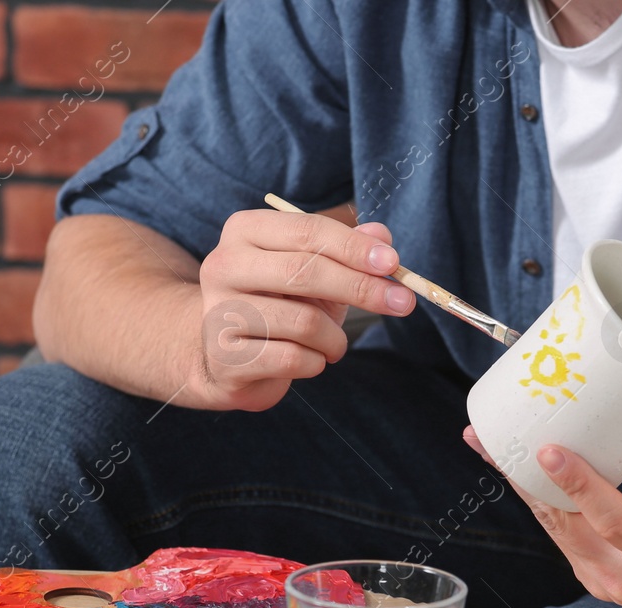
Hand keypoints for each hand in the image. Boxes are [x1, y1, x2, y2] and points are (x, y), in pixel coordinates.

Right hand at [196, 209, 415, 409]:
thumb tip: (383, 238)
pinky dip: (316, 362)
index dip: (354, 247)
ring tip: (335, 345)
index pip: (307, 231)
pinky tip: (311, 360)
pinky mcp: (225, 357)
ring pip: (304, 322)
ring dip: (335, 338)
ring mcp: (220, 312)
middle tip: (402, 303)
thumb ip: (347, 251)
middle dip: (361, 288)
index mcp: (245, 231)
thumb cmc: (278, 305)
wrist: (228, 358)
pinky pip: (292, 359)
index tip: (394, 263)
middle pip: (305, 272)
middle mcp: (224, 265)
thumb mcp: (315, 273)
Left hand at [468, 421, 621, 607]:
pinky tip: (516, 473)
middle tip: (492, 441)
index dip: (577, 485)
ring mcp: (604, 585)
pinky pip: (559, 537)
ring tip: (489, 448)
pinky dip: (540, 502)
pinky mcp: (592, 580)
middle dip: (525, 480)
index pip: (610, 520)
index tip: (548, 450)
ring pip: (553, 530)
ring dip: (521, 488)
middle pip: (564, 526)